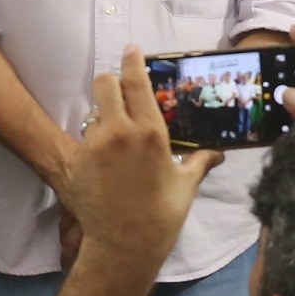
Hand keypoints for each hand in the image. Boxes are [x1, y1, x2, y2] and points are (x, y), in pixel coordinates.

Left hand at [54, 49, 222, 271]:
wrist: (124, 245)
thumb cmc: (161, 216)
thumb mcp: (185, 187)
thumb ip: (199, 163)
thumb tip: (217, 153)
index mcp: (151, 132)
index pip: (137, 81)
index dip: (132, 60)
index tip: (131, 49)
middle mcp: (121, 131)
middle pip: (104, 84)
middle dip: (110, 84)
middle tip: (118, 94)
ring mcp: (95, 144)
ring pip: (92, 112)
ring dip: (101, 117)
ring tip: (112, 138)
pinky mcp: (77, 160)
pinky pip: (84, 139)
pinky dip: (92, 143)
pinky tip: (100, 161)